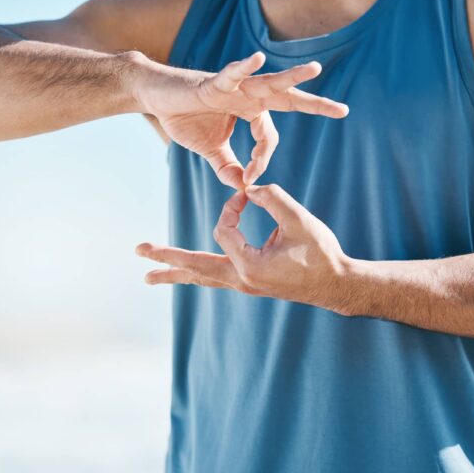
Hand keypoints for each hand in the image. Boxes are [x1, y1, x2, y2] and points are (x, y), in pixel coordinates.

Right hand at [135, 51, 347, 187]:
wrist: (156, 97)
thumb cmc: (184, 117)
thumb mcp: (211, 150)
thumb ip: (227, 166)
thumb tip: (241, 186)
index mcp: (249, 111)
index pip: (268, 137)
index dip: (262, 159)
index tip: (248, 177)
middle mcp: (248, 97)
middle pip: (287, 100)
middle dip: (314, 105)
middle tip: (342, 110)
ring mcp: (234, 88)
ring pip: (268, 82)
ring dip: (292, 77)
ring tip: (315, 69)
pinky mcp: (213, 82)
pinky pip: (231, 74)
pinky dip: (243, 67)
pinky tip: (257, 58)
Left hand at [136, 184, 354, 315]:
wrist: (336, 283)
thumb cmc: (321, 253)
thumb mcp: (300, 221)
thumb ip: (274, 198)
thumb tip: (251, 187)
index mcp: (250, 266)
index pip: (224, 228)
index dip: (231, 207)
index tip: (246, 195)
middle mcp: (242, 280)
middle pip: (194, 267)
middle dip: (166, 258)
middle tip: (138, 251)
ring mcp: (244, 285)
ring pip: (202, 278)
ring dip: (176, 272)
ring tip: (149, 277)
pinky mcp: (250, 283)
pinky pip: (215, 278)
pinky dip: (198, 273)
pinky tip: (188, 274)